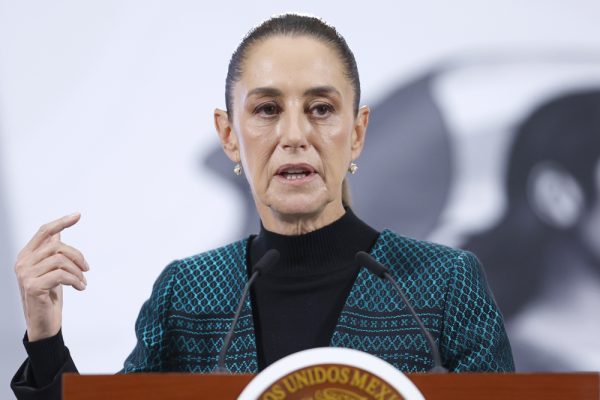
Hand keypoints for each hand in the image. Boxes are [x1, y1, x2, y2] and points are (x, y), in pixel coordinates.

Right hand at [14, 213, 89, 341]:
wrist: (43, 322)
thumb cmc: (48, 296)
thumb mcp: (52, 270)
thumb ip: (51, 251)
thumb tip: (58, 231)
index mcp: (26, 255)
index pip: (44, 232)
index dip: (61, 222)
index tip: (77, 215)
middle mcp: (22, 262)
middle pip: (57, 246)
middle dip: (77, 256)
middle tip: (87, 269)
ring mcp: (25, 274)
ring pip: (61, 260)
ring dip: (77, 271)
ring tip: (82, 281)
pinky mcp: (33, 286)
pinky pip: (61, 275)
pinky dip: (75, 280)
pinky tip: (80, 288)